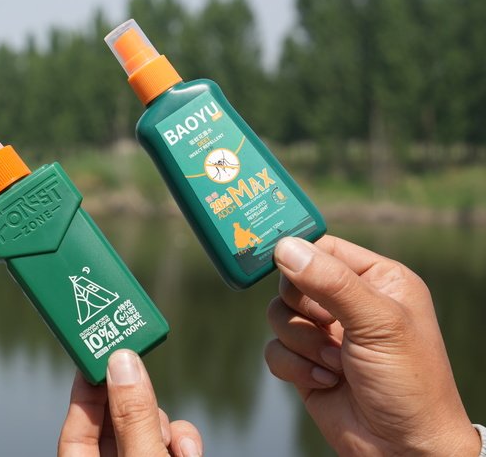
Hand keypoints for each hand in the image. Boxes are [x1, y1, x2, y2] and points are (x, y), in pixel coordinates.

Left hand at [58, 349, 202, 456]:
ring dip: (165, 426)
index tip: (102, 353)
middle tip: (140, 370)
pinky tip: (187, 454)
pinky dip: (182, 443)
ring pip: (149, 428)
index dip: (88, 385)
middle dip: (134, 401)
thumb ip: (134, 416)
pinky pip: (171, 444)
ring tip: (173, 444)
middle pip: (117, 420)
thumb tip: (123, 362)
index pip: (77, 423)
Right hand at [265, 235, 480, 455]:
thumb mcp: (378, 323)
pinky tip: (327, 381)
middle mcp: (347, 302)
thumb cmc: (410, 383)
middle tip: (330, 328)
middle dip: (305, 311)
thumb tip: (285, 247)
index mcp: (376, 279)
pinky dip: (295, 367)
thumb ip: (331, 282)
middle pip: (291, 281)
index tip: (283, 263)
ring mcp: (324, 334)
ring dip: (303, 344)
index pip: (322, 247)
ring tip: (337, 364)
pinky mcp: (305, 363)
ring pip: (278, 316)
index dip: (301, 256)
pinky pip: (273, 350)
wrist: (403, 450)